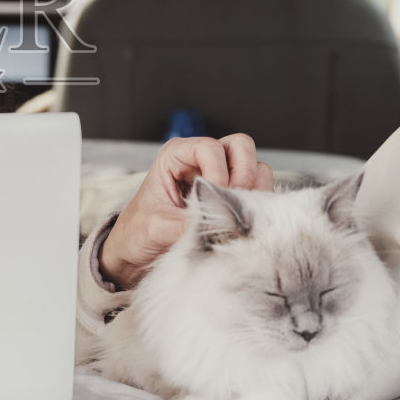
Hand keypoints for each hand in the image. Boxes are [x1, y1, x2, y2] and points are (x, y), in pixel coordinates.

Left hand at [99, 134, 273, 289]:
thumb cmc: (139, 231)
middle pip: (241, 147)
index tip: (214, 198)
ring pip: (256, 168)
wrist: (139, 252)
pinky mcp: (234, 198)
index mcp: (177, 155)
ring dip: (252, 191)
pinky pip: (260, 192)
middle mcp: (202, 161)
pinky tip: (241, 223)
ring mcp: (222, 177)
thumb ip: (186, 222)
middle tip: (233, 202)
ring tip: (235, 215)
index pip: (210, 148)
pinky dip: (257, 206)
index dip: (217, 171)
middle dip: (243, 174)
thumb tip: (220, 222)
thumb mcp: (156, 226)